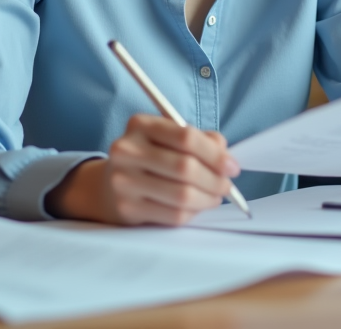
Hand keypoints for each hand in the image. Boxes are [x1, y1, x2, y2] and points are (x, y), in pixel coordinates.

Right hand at [45, 114, 239, 224]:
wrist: (108, 186)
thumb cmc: (151, 158)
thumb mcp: (170, 139)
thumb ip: (202, 141)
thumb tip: (227, 159)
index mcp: (139, 124)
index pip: (186, 137)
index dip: (215, 154)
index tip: (232, 167)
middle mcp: (126, 150)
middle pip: (185, 167)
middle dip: (215, 179)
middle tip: (227, 186)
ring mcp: (123, 181)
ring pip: (182, 195)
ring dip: (208, 199)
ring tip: (214, 197)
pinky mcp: (126, 208)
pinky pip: (173, 215)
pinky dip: (192, 213)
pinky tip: (195, 208)